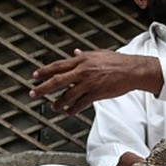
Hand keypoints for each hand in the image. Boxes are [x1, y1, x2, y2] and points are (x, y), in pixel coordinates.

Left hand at [30, 49, 162, 115]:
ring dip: (58, 103)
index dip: (44, 71)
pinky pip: (80, 104)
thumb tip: (74, 52)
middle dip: (43, 88)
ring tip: (53, 107)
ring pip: (67, 95)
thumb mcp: (98, 54)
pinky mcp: (96, 94)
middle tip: (33, 94)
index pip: (58, 66)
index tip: (34, 76)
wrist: (132, 70)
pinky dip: (72, 109)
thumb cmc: (117, 61)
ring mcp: (89, 83)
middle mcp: (83, 71)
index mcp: (82, 60)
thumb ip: (84, 55)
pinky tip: (68, 112)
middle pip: (57, 81)